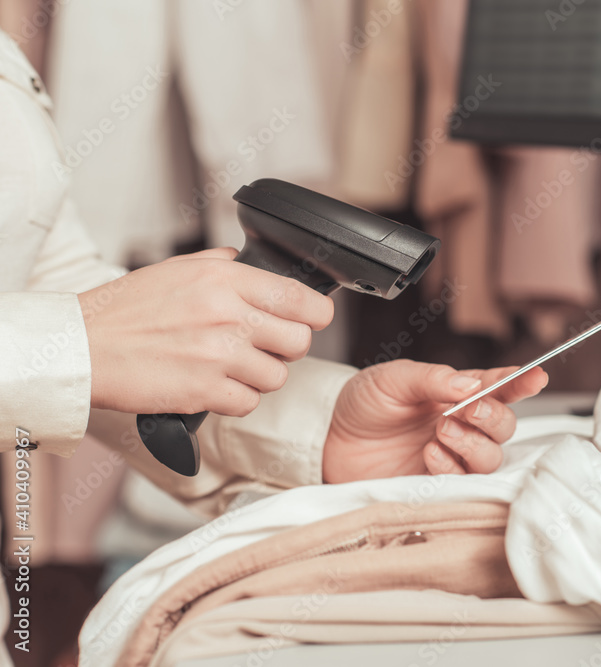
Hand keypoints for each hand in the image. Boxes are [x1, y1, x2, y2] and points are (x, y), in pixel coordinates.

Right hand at [81, 248, 333, 415]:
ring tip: (232, 367)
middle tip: (265, 347)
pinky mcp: (205, 391)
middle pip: (300, 341)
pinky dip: (236, 399)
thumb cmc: (124, 310)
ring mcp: (218, 355)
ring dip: (260, 376)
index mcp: (225, 279)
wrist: (83, 347)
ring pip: (278, 376)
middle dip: (288, 348)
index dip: (317, 313)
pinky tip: (215, 386)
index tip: (313, 318)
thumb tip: (245, 260)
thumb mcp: (175, 268)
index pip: (301, 298)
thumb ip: (219, 264)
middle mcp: (228, 315)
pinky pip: (249, 402)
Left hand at [323, 360, 547, 482]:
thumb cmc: (363, 405)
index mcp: (455, 393)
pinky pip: (464, 482)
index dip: (520, 382)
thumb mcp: (392, 379)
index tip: (536, 376)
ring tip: (440, 431)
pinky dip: (452, 466)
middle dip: (494, 418)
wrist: (329, 441)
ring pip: (491, 457)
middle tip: (469, 410)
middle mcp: (461, 425)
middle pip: (504, 427)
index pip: (498, 387)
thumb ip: (432, 379)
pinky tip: (428, 453)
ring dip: (473, 443)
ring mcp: (452, 456)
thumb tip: (470, 384)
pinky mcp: (437, 485)